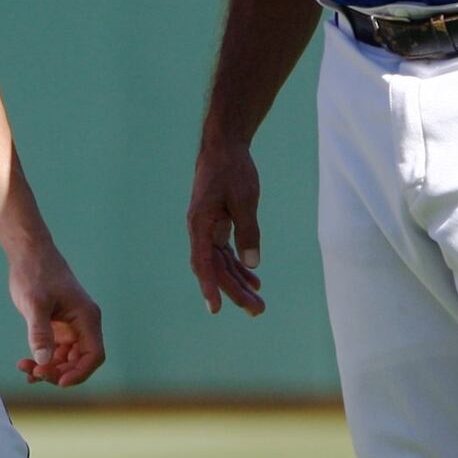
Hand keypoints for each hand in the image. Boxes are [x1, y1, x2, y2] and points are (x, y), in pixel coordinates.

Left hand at [10, 255, 105, 388]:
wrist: (29, 253)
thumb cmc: (35, 273)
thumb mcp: (35, 304)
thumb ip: (40, 333)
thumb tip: (43, 362)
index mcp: (87, 317)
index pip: (94, 355)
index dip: (79, 373)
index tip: (59, 382)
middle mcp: (83, 323)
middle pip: (79, 361)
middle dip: (58, 372)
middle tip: (34, 374)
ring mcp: (71, 326)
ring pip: (66, 358)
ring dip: (48, 368)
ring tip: (25, 368)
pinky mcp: (58, 325)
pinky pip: (55, 350)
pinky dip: (43, 360)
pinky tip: (27, 365)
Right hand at [187, 140, 265, 315]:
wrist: (224, 146)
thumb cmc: (232, 169)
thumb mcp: (244, 200)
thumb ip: (248, 232)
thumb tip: (252, 264)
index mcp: (199, 225)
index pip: (204, 263)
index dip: (210, 287)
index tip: (216, 308)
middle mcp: (199, 231)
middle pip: (215, 268)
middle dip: (235, 291)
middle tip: (257, 311)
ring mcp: (207, 229)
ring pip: (221, 263)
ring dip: (238, 282)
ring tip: (258, 303)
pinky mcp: (216, 225)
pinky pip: (226, 252)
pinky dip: (239, 266)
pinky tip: (253, 279)